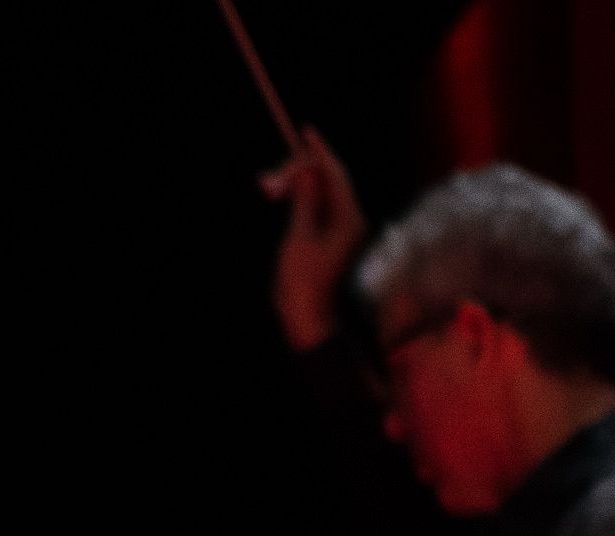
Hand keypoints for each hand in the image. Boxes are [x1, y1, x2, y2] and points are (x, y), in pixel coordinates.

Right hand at [260, 127, 365, 351]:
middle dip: (297, 176)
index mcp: (347, 219)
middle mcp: (349, 222)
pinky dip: (298, 203)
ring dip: (294, 189)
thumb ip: (303, 202)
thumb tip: (306, 172)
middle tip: (266, 184)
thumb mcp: (298, 239)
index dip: (320, 152)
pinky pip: (315, 211)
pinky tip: (282, 201)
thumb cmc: (302, 285)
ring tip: (267, 191)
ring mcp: (340, 233)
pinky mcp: (329, 243)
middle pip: (325, 184)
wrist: (309, 322)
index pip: (335, 175)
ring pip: (318, 197)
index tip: (306, 133)